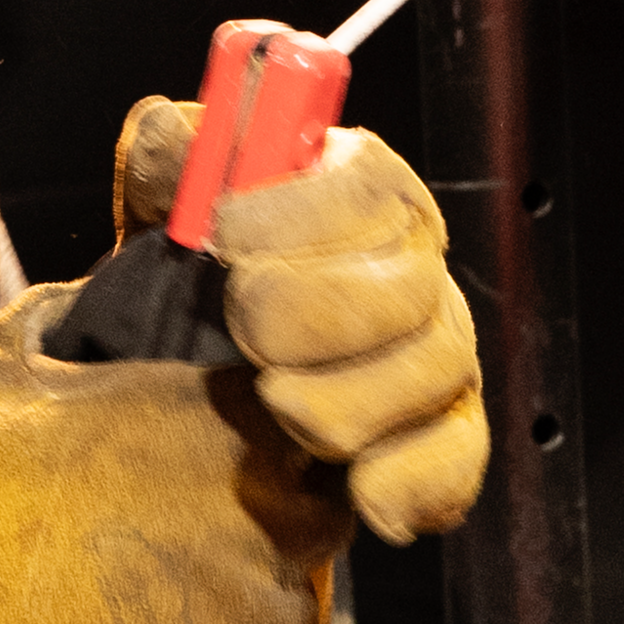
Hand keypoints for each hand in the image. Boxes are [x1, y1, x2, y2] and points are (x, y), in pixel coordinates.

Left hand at [111, 95, 488, 546]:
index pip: (371, 183)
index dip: (305, 210)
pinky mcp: (442, 437)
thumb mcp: (166, 205)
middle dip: (322, 310)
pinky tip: (360, 491)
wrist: (191, 376)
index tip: (225, 235)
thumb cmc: (192, 270)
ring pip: (435, 370)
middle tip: (244, 330)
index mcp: (357, 188)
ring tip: (270, 403)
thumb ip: (171, 162)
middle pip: (414, 281)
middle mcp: (413, 263)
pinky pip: (457, 458)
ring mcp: (437, 351)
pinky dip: (412, 480)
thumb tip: (174, 132)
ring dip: (346, 399)